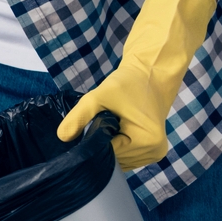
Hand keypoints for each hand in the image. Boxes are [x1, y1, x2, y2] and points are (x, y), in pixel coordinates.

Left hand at [57, 0, 216, 168]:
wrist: (159, 60)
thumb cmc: (134, 76)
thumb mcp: (103, 93)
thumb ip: (81, 115)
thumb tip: (62, 136)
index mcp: (148, 143)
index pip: (111, 159)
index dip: (97, 142)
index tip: (96, 121)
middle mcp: (155, 151)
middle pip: (114, 158)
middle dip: (103, 138)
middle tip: (107, 112)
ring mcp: (154, 148)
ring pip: (118, 153)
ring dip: (109, 136)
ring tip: (113, 113)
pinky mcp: (150, 140)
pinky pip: (124, 147)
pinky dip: (115, 136)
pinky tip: (114, 120)